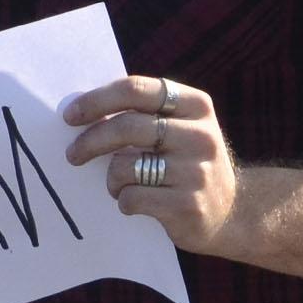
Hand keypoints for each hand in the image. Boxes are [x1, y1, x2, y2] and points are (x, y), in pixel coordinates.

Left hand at [63, 75, 239, 255]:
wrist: (232, 213)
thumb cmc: (187, 163)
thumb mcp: (180, 128)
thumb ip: (143, 114)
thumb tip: (81, 111)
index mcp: (196, 105)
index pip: (136, 89)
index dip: (97, 100)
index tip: (70, 115)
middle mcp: (200, 135)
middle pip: (127, 127)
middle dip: (90, 141)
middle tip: (72, 154)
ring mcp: (196, 171)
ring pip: (125, 166)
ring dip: (112, 178)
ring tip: (120, 184)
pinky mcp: (188, 205)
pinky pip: (132, 198)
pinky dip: (123, 201)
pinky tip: (136, 202)